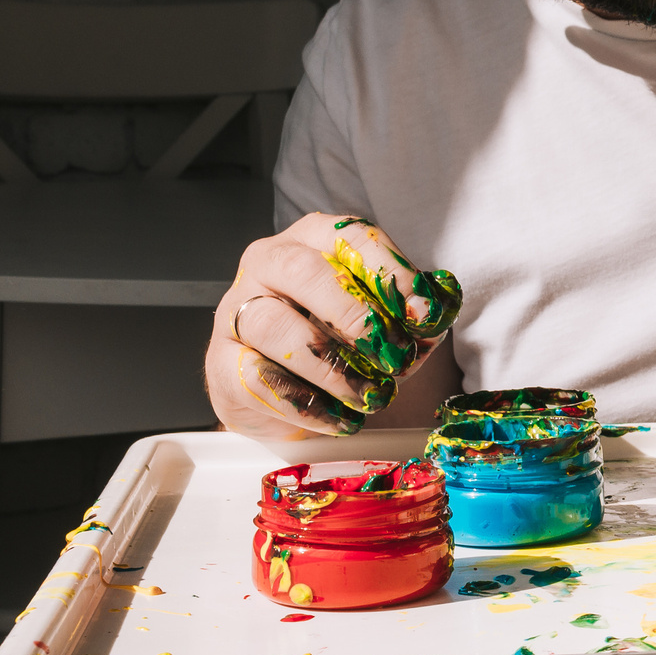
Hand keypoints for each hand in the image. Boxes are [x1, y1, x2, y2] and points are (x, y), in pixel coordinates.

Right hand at [204, 214, 461, 439]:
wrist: (290, 392)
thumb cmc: (342, 341)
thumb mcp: (386, 321)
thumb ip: (412, 315)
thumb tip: (435, 316)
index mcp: (313, 239)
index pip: (349, 236)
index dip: (389, 270)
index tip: (422, 310)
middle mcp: (268, 264)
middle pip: (301, 271)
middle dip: (353, 313)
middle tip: (392, 353)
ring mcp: (236, 311)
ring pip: (274, 325)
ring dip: (331, 366)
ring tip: (371, 394)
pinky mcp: (220, 363)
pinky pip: (258, 379)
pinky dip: (307, 403)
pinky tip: (340, 417)